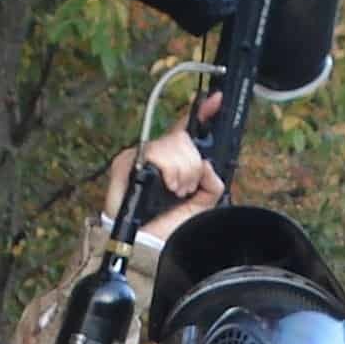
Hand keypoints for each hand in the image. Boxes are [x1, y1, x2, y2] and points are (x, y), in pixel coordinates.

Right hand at [103, 92, 226, 241]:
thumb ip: (212, 182)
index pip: (186, 130)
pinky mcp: (128, 161)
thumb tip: (208, 164)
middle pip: (184, 138)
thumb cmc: (171, 227)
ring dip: (183, 173)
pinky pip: (159, 153)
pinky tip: (168, 187)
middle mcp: (156, 154)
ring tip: (175, 192)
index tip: (216, 99)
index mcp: (173, 161)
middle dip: (193, 166)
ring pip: (175, 144)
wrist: (149, 244)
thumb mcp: (203, 203)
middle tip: (186, 188)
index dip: (202, 112)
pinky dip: (171, 172)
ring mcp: (141, 156)